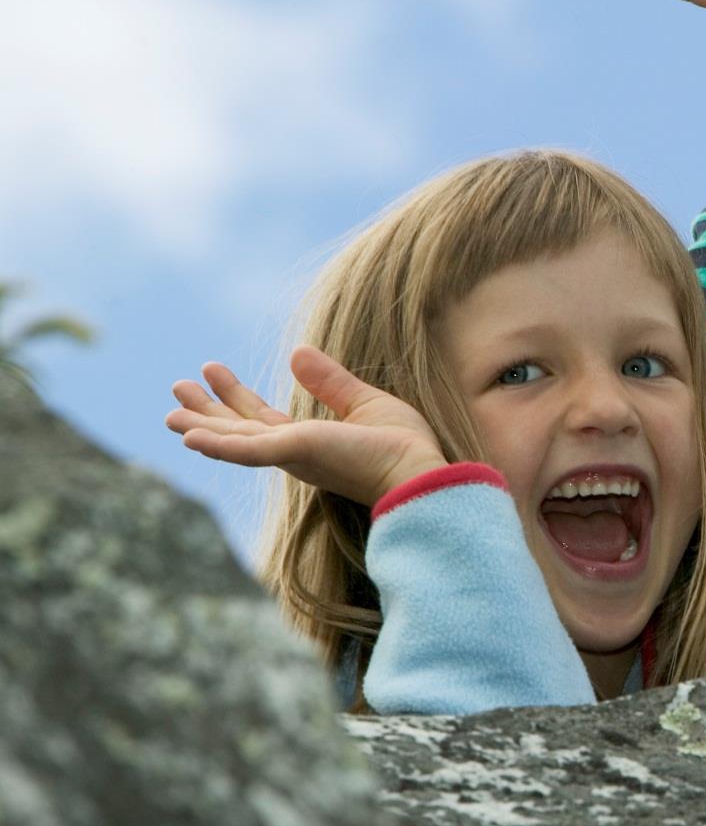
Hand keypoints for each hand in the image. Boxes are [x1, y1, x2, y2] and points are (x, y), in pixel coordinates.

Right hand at [165, 345, 448, 506]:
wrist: (417, 471)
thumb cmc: (402, 447)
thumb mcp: (363, 403)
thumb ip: (329, 383)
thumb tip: (297, 353)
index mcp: (309, 441)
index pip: (262, 419)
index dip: (236, 397)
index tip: (211, 372)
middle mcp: (293, 452)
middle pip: (239, 429)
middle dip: (208, 410)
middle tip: (177, 387)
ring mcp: (290, 455)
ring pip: (233, 441)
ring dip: (201, 427)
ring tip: (169, 412)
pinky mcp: (293, 453)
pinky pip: (246, 451)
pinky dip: (217, 446)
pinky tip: (189, 438)